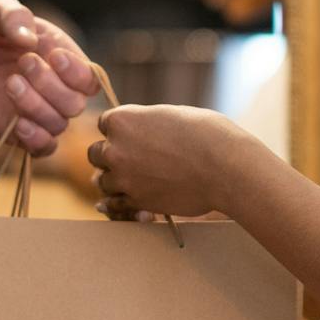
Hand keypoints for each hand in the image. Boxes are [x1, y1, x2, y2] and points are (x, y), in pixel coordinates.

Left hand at [0, 0, 98, 156]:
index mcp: (62, 58)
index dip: (77, 72)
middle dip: (50, 85)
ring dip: (36, 106)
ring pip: (58, 124)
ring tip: (10, 83)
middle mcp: (57, 89)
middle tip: (22, 63)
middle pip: (75, 103)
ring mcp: (40, 113)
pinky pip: (44, 148)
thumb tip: (29, 38)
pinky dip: (36, 139)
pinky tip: (17, 123)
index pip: (90, 78)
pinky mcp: (22, 133)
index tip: (52, 56)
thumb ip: (13, 14)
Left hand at [87, 104, 249, 219]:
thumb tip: (139, 132)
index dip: (119, 129)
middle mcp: (115, 148)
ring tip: (137, 178)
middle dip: (111, 155)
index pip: (104, 123)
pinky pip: (114, 204)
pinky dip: (119, 202)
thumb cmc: (205, 133)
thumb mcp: (169, 115)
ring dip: (116, 179)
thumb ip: (145, 123)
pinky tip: (129, 197)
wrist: (225, 167)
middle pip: (95, 153)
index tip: (133, 135)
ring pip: (102, 180)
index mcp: (122, 120)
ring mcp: (123, 177)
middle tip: (132, 158)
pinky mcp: (135, 201)